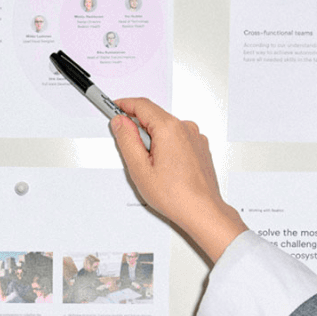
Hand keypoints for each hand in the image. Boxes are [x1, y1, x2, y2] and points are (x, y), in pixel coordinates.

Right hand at [109, 97, 247, 263]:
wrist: (202, 211)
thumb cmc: (177, 195)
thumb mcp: (140, 169)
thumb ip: (127, 141)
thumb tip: (120, 123)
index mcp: (169, 129)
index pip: (141, 105)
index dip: (124, 105)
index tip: (114, 107)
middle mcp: (185, 128)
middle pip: (154, 118)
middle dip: (139, 130)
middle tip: (133, 153)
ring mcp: (195, 137)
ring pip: (166, 130)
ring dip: (154, 141)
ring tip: (154, 168)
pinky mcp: (200, 147)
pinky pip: (178, 139)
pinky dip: (168, 147)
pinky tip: (166, 169)